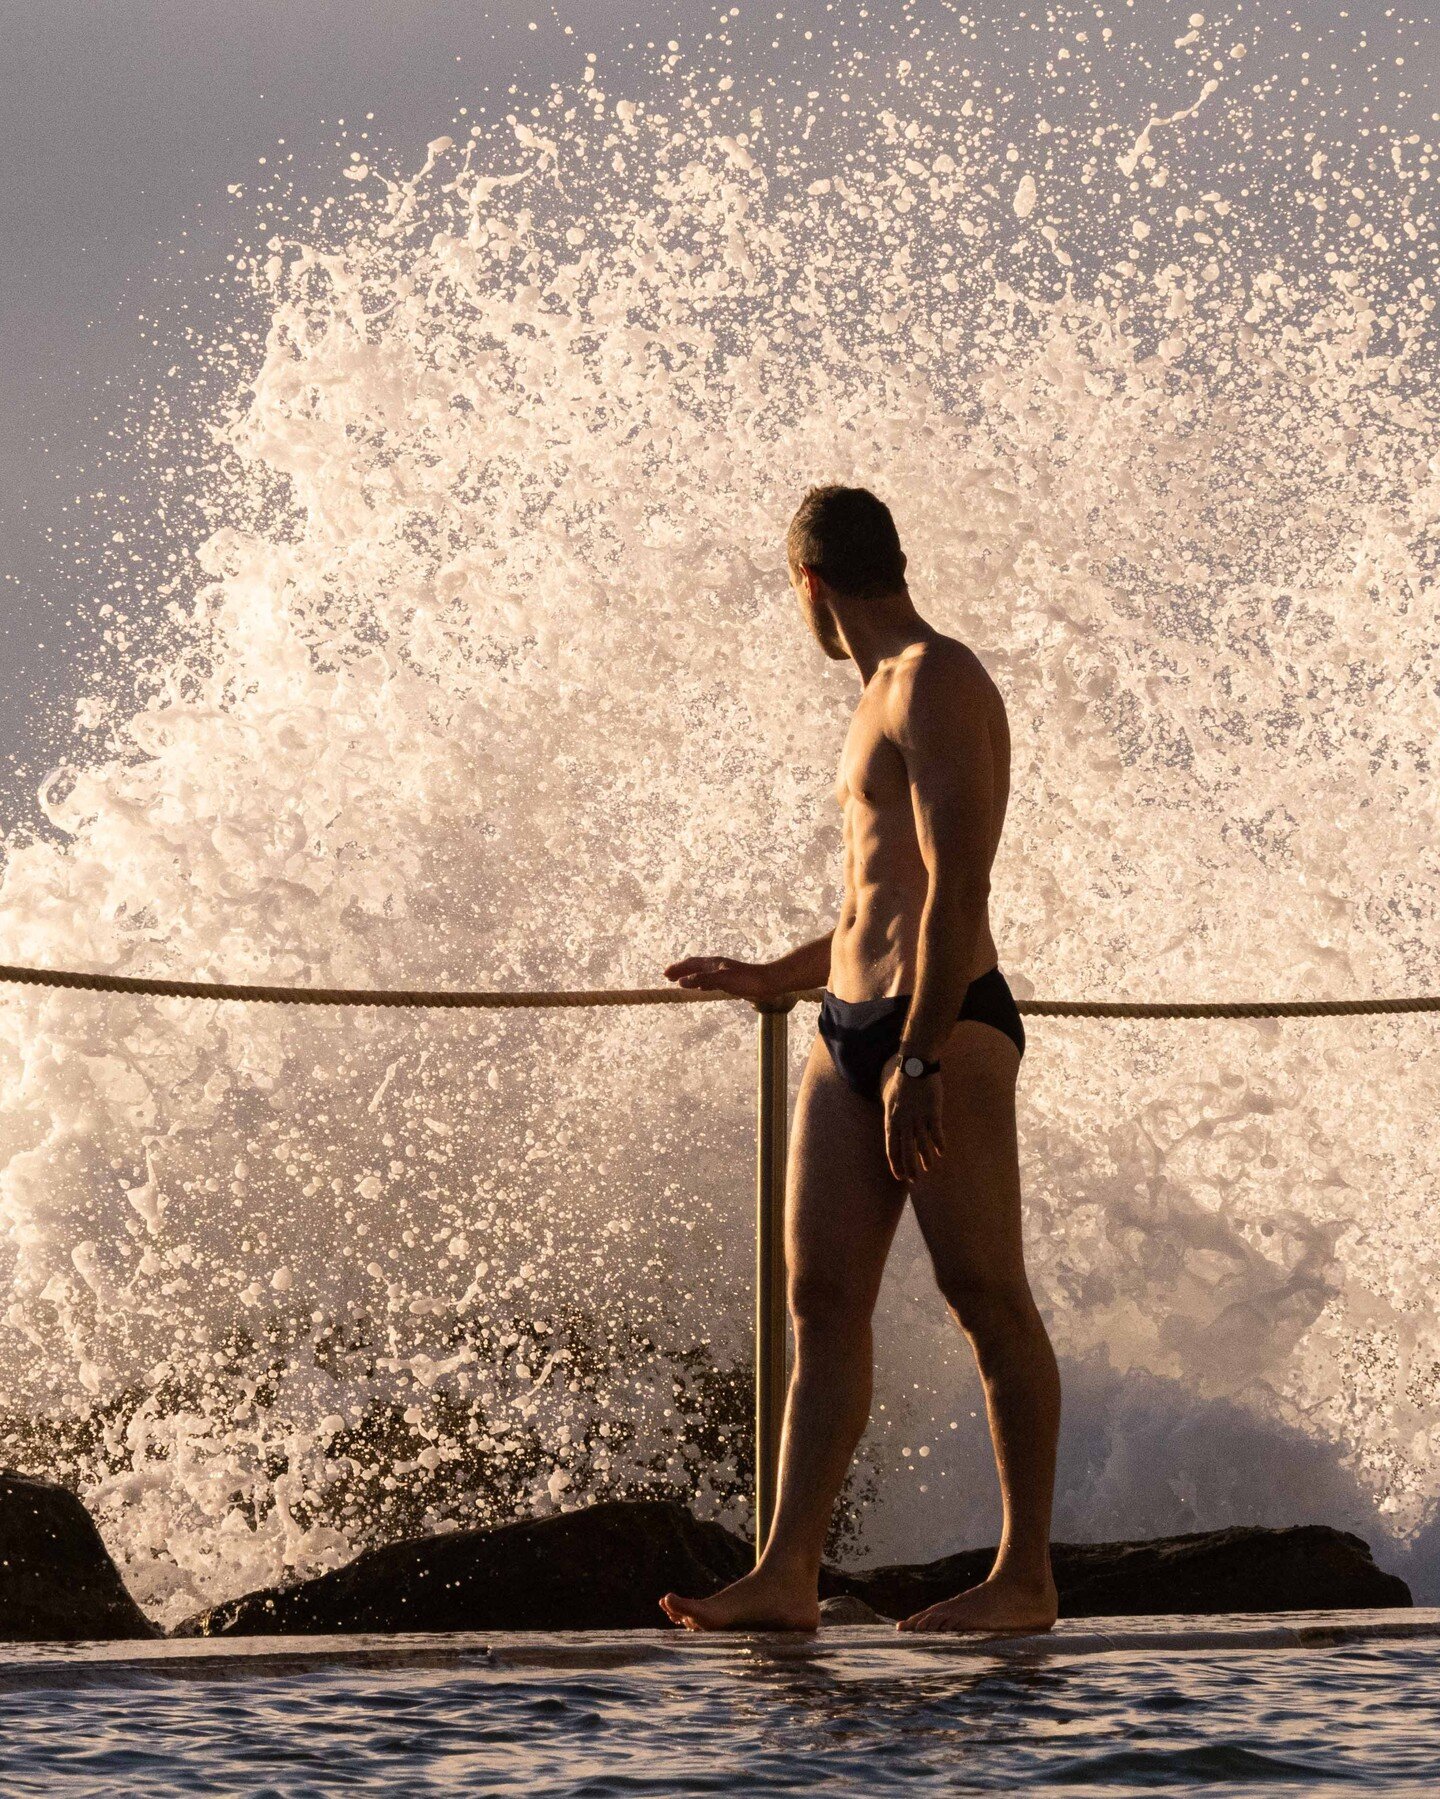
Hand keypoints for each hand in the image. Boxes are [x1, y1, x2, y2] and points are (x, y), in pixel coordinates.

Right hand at [663, 954, 777, 1000]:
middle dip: (680, 971)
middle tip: (668, 977)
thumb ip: (702, 980)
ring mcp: (724, 973)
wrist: (769, 983)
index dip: (677, 968)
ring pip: (701, 973)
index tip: (665, 974)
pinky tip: (703, 988)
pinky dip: (700, 983)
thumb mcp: (722, 980)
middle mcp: (717, 966)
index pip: (690, 964)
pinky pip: (709, 980)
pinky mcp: (731, 981)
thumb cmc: (747, 980)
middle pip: (694, 966)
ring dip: (689, 976)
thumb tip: (682, 981)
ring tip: (680, 981)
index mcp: (714, 963)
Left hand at [883, 1064, 945, 1183]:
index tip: (899, 1176)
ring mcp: (918, 1117)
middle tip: (914, 1181)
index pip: (892, 1148)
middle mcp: (904, 1122)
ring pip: (921, 1144)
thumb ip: (892, 1116)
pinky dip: (939, 1143)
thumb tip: (894, 1129)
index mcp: (892, 1119)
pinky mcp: (933, 1111)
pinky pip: (936, 1132)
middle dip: (909, 1168)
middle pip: (906, 1151)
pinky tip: (941, 1152)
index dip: (895, 1164)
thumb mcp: (890, 1099)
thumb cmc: (902, 1081)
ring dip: (925, 1158)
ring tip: (929, 1168)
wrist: (916, 1065)